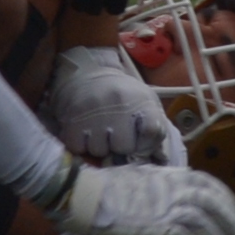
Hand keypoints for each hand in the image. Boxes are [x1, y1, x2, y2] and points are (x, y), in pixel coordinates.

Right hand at [43, 42, 181, 169]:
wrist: (90, 76)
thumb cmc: (123, 96)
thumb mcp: (145, 103)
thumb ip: (156, 129)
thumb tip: (161, 158)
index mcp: (141, 101)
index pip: (152, 131)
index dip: (147, 144)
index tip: (141, 143)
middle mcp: (117, 105)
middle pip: (124, 146)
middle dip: (121, 148)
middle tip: (117, 139)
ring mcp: (93, 113)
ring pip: (99, 150)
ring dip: (101, 148)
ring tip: (101, 136)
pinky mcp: (73, 120)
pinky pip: (78, 148)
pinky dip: (82, 147)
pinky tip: (87, 136)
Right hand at [47, 150, 234, 234]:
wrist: (86, 195)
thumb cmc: (107, 187)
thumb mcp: (140, 177)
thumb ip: (160, 185)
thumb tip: (172, 193)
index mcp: (170, 174)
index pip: (208, 182)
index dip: (226, 198)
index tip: (234, 211)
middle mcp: (172, 187)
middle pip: (213, 200)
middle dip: (231, 217)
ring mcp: (165, 206)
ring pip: (205, 220)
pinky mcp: (157, 226)